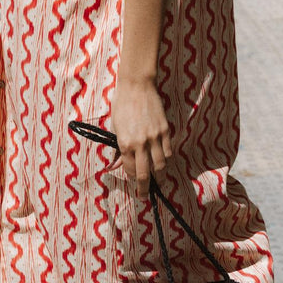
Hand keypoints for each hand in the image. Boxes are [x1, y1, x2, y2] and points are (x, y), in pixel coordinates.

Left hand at [110, 78, 172, 199]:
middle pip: (145, 175)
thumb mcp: (115, 127)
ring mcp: (155, 137)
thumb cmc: (121, 104)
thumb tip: (117, 164)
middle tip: (145, 196)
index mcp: (125, 143)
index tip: (133, 184)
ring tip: (156, 178)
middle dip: (144, 189)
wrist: (137, 85)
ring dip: (158, 175)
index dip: (132, 179)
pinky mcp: (166, 130)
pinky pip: (168, 152)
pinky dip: (165, 159)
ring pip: (160, 166)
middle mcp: (140, 143)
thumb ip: (118, 147)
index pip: (130, 170)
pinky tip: (161, 160)